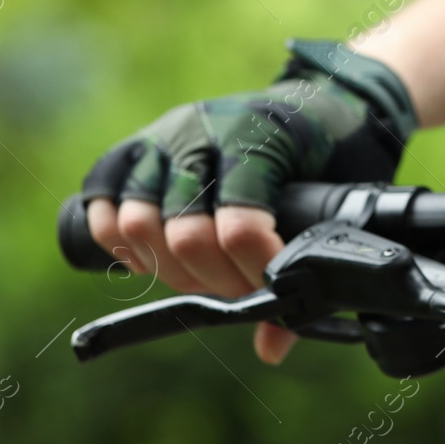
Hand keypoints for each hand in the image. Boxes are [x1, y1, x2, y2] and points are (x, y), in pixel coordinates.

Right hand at [80, 40, 418, 362]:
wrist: (328, 96)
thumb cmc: (337, 151)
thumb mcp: (341, 199)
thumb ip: (308, 266)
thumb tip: (271, 347)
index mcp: (258, 136)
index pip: (239, 226)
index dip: (254, 272)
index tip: (274, 287)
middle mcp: (202, 130)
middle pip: (185, 234)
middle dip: (215, 280)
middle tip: (241, 289)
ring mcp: (165, 136)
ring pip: (138, 222)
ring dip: (167, 268)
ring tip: (203, 277)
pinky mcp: (138, 146)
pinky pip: (102, 201)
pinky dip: (120, 242)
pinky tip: (153, 259)